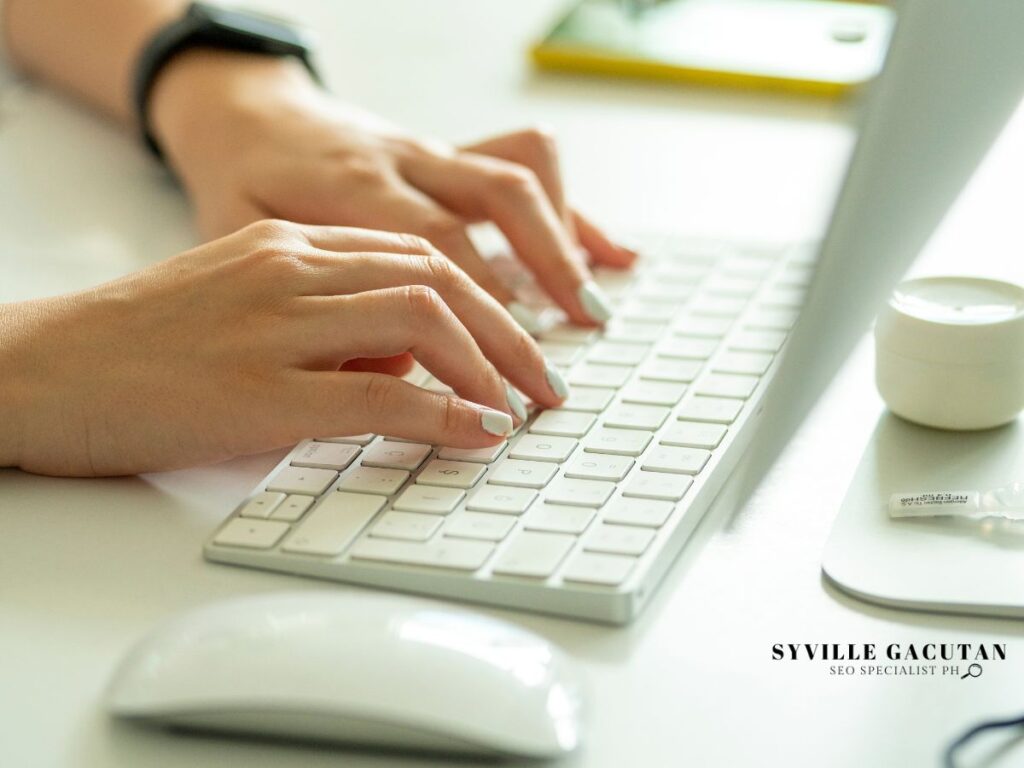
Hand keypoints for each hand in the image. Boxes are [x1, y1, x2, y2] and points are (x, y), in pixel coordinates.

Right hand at [0, 221, 567, 476]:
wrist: (41, 369)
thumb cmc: (142, 347)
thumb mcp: (245, 308)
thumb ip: (328, 324)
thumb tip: (407, 365)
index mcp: (290, 245)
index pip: (418, 255)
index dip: (487, 298)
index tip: (521, 340)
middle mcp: (292, 269)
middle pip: (440, 278)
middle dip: (511, 331)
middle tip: (547, 380)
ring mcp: (277, 325)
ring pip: (424, 320)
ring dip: (492, 366)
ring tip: (523, 407)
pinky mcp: (260, 390)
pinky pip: (382, 394)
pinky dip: (445, 412)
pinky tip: (479, 432)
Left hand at [149, 52, 635, 327]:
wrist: (240, 111)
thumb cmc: (236, 180)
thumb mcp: (242, 239)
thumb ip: (309, 298)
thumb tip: (388, 364)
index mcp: (350, 182)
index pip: (434, 249)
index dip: (476, 315)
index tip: (499, 381)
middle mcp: (402, 158)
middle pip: (496, 205)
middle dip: (540, 287)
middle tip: (551, 370)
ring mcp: (431, 151)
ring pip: (519, 177)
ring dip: (566, 244)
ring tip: (592, 311)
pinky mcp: (448, 153)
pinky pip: (525, 165)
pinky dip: (572, 211)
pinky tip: (609, 253)